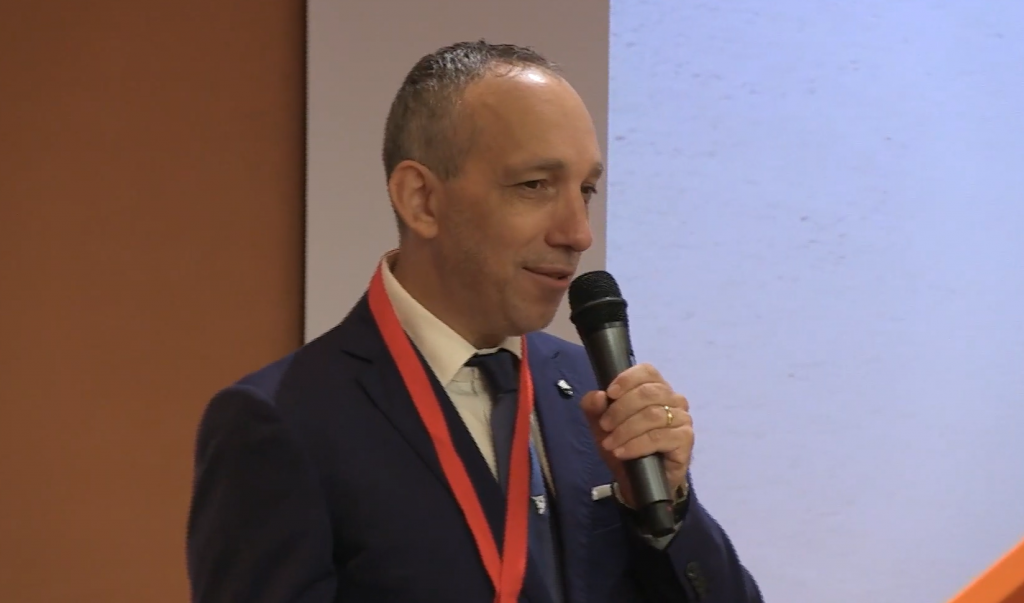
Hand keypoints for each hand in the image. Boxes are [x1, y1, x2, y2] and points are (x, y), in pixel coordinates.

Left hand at [580, 363, 693, 507]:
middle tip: (605, 426)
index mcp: (655, 388)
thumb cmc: (624, 444)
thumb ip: (594, 408)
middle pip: (647, 393)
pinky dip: (636, 445)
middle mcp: (673, 399)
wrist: (637, 480)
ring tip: (610, 444)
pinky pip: (659, 437)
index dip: (627, 379)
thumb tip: (598, 396)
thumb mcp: (601, 425)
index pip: (647, 371)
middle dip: (620, 410)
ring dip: (626, 430)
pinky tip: (622, 452)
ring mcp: (682, 418)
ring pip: (652, 415)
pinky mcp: (685, 439)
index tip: (609, 394)